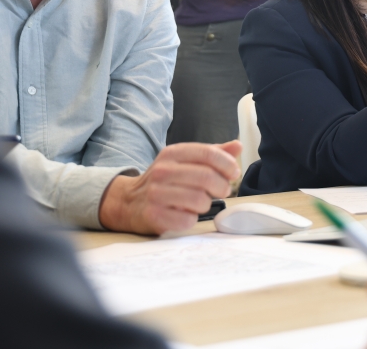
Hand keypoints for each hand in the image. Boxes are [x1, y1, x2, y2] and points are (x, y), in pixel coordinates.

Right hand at [98, 141, 240, 234]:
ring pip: (200, 200)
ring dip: (206, 204)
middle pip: (207, 178)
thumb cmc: (164, 181)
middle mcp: (163, 171)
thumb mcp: (185, 161)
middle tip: (221, 191)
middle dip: (222, 187)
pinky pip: (188, 219)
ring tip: (200, 203)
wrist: (128, 202)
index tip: (233, 173)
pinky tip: (186, 214)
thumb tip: (237, 146)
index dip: (227, 164)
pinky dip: (192, 219)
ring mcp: (156, 193)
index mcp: (173, 153)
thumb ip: (212, 154)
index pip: (208, 153)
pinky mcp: (154, 215)